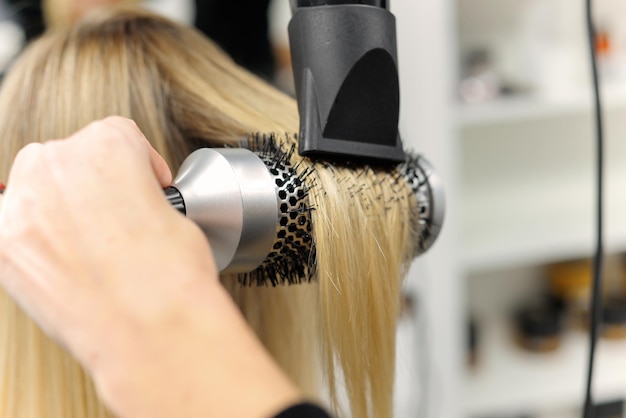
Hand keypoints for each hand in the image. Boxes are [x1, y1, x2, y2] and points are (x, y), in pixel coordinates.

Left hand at [0, 117, 300, 417]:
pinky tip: (72, 264)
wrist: (153, 330)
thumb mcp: (174, 215)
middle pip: (66, 158)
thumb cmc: (172, 276)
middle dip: (90, 184)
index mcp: (107, 145)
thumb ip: (139, 193)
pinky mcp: (4, 249)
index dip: (137, 167)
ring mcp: (24, 206)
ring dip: (60, 209)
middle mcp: (57, 165)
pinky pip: (18, 230)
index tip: (142, 188)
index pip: (116, 136)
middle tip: (114, 216)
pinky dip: (40, 242)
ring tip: (93, 243)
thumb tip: (129, 206)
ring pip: (35, 191)